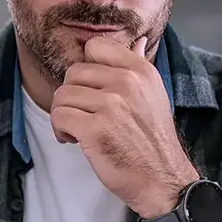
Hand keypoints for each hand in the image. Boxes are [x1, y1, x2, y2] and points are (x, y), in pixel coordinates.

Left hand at [50, 35, 198, 217]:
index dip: (86, 71)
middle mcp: (127, 83)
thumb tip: (139, 41)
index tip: (91, 91)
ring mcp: (111, 105)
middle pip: (73, 73)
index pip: (95, 47)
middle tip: (83, 116)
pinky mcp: (95, 129)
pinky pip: (59, 115)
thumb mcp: (153, 96)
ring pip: (62, 95)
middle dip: (71, 96)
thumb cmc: (153, 141)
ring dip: (64, 115)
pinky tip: (74, 139)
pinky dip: (60, 129)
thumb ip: (139, 66)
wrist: (163, 181)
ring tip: (78, 130)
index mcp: (140, 71)